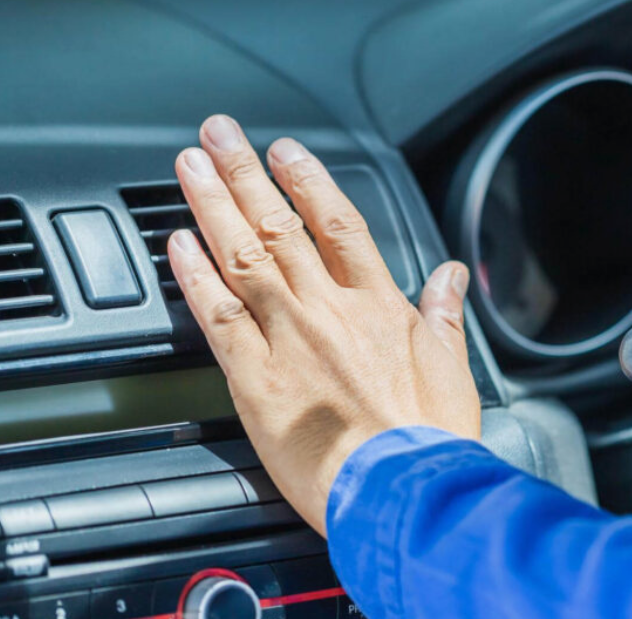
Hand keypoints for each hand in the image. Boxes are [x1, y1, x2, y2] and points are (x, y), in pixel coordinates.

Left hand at [167, 115, 481, 534]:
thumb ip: (445, 314)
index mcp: (379, 306)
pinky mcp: (255, 381)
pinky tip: (177, 244)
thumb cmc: (428, 441)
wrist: (402, 495)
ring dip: (212, 207)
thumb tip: (451, 274)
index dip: (309, 182)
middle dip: (245, 174)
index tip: (287, 153)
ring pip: (242, 257)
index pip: (339, 225)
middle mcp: (329, 312)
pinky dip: (195, 276)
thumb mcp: (454, 369)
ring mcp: (289, 341)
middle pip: (279, 227)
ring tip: (188, 168)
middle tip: (218, 135)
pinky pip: (217, 316)